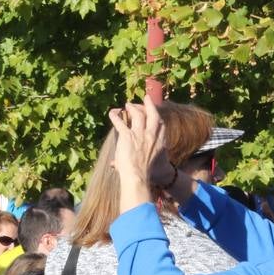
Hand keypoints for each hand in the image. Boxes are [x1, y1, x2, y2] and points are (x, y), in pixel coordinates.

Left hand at [107, 97, 171, 213]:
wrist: (140, 176)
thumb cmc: (149, 173)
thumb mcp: (153, 162)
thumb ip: (143, 158)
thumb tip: (118, 163)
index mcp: (161, 140)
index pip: (161, 122)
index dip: (157, 114)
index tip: (154, 109)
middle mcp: (151, 134)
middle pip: (152, 113)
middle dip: (149, 104)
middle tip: (146, 98)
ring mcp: (139, 134)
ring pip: (137, 114)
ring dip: (132, 107)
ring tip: (127, 105)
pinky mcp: (127, 136)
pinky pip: (120, 122)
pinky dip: (115, 116)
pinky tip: (112, 113)